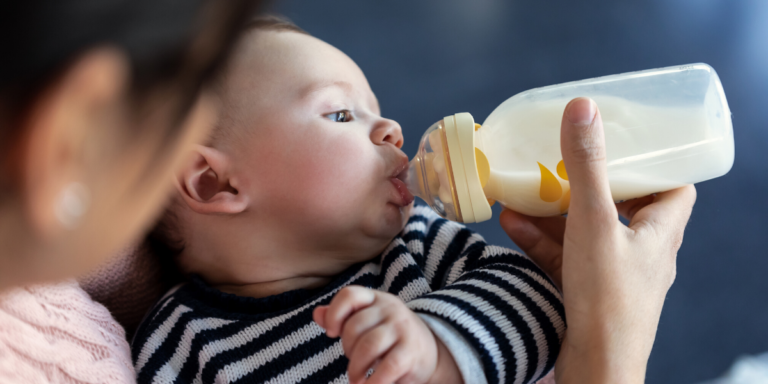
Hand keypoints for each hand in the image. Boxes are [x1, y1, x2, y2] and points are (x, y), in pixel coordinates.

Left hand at [313, 286, 461, 383]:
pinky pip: (386, 367)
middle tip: (352, 363)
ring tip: (356, 379)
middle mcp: (390, 309)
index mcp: (376, 299)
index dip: (334, 313)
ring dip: (355, 368)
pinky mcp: (410, 352)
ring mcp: (402, 329)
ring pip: (367, 346)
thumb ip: (341, 317)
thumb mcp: (367, 322)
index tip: (331, 333)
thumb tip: (317, 314)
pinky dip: (373, 382)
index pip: (350, 295)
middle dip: (347, 349)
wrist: (430, 353)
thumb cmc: (389, 338)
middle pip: (354, 326)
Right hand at [500, 97, 695, 383]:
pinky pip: (565, 256)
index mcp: (660, 231)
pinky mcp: (588, 291)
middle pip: (624, 206)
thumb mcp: (594, 220)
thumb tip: (583, 108)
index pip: (674, 188)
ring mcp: (614, 274)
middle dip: (591, 184)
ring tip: (524, 190)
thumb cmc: (608, 297)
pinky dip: (541, 239)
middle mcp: (643, 252)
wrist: (594, 366)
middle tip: (566, 162)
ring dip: (555, 211)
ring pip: (587, 232)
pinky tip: (511, 224)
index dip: (655, 164)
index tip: (627, 145)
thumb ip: (586, 165)